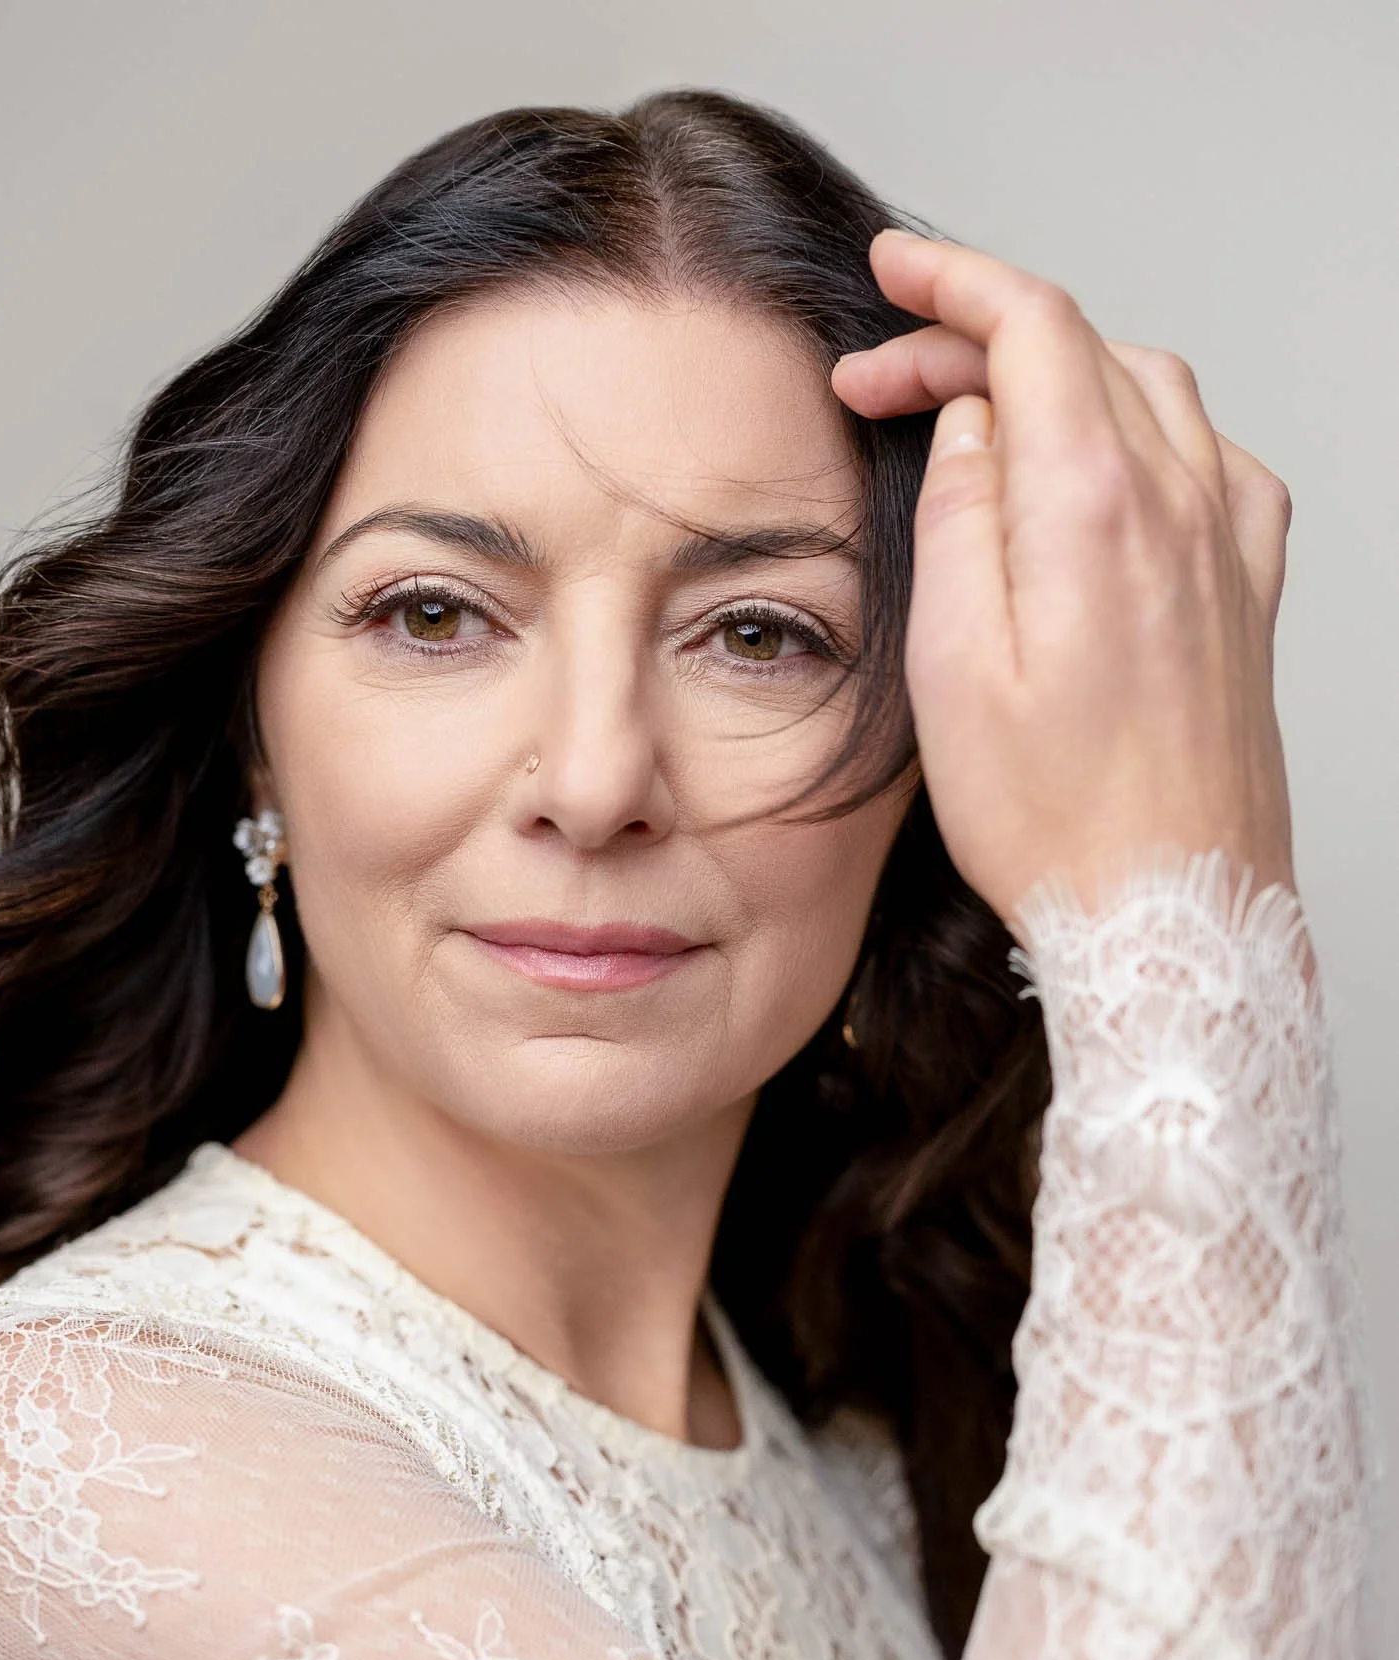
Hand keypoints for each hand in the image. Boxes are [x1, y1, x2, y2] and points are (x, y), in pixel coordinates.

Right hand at [832, 231, 1293, 928]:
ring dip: (1056, 375)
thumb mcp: (952, 667)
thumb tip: (968, 424)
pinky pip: (1207, 454)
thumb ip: (959, 516)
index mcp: (1095, 504)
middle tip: (886, 383)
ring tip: (978, 416)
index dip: (951, 280)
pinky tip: (1096, 473)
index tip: (889, 272)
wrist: (1170, 910)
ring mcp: (1230, 537)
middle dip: (976, 338)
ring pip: (1148, 386)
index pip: (1030, 324)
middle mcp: (1180, 499)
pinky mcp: (1251, 583)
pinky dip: (1139, 427)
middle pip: (1081, 346)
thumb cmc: (1056, 817)